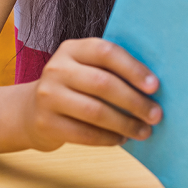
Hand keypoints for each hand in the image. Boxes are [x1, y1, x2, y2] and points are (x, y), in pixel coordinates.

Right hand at [22, 38, 160, 150]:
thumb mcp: (87, 68)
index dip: (133, 69)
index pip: (106, 52)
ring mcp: (47, 96)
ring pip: (94, 111)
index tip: (155, 86)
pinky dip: (107, 138)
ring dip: (125, 123)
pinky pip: (83, 133)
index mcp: (73, 49)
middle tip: (156, 115)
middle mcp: (57, 69)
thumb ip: (113, 70)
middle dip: (134, 101)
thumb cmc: (75, 87)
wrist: (31, 110)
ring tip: (145, 131)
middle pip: (103, 84)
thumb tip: (154, 87)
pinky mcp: (45, 123)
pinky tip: (121, 138)